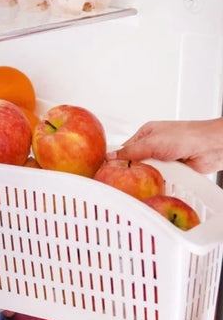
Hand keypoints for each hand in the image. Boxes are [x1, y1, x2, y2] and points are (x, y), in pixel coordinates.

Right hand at [106, 118, 222, 173]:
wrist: (211, 147)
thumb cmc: (185, 137)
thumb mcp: (151, 143)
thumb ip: (130, 152)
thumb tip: (110, 156)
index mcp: (145, 135)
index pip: (124, 149)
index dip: (116, 159)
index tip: (107, 170)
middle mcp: (152, 146)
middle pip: (134, 163)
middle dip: (133, 170)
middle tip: (125, 179)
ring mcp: (161, 159)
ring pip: (145, 173)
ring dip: (147, 176)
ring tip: (143, 180)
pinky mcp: (170, 171)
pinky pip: (157, 179)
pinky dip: (157, 182)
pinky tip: (154, 184)